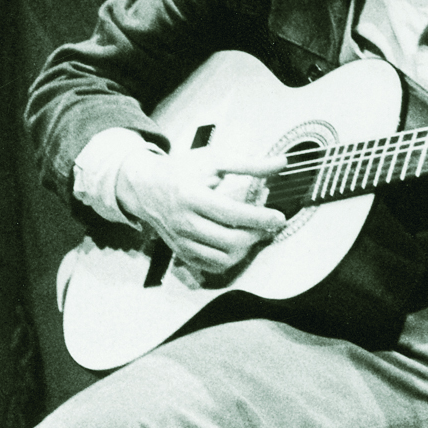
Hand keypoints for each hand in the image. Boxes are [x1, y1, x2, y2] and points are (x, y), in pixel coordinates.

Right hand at [116, 149, 286, 274]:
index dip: (259, 218)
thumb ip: (248, 164)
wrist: (145, 187)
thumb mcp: (213, 160)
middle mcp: (184, 223)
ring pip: (222, 259)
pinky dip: (230, 260)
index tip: (279, 217)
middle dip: (256, 235)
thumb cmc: (182, 170)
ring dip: (246, 249)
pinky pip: (211, 267)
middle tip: (269, 225)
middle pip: (229, 240)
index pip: (232, 214)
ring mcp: (181, 241)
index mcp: (191, 197)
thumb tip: (282, 163)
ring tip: (255, 233)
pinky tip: (238, 245)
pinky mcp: (181, 253)